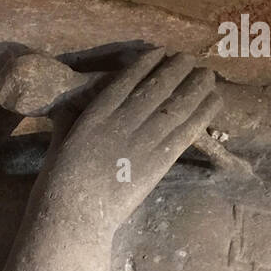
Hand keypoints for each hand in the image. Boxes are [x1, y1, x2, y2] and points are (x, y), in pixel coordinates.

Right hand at [39, 49, 219, 235]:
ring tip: (208, 74)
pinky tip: (213, 100)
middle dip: (176, 70)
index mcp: (94, 116)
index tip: (161, 52)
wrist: (73, 218)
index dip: (147, 64)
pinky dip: (202, 114)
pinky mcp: (158, 163)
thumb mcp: (58, 144)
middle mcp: (120, 122)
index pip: (126, 81)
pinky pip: (185, 132)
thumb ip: (68, 121)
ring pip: (175, 106)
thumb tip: (70, 106)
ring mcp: (141, 142)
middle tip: (190, 59)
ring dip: (195, 86)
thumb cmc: (57, 185)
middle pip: (155, 88)